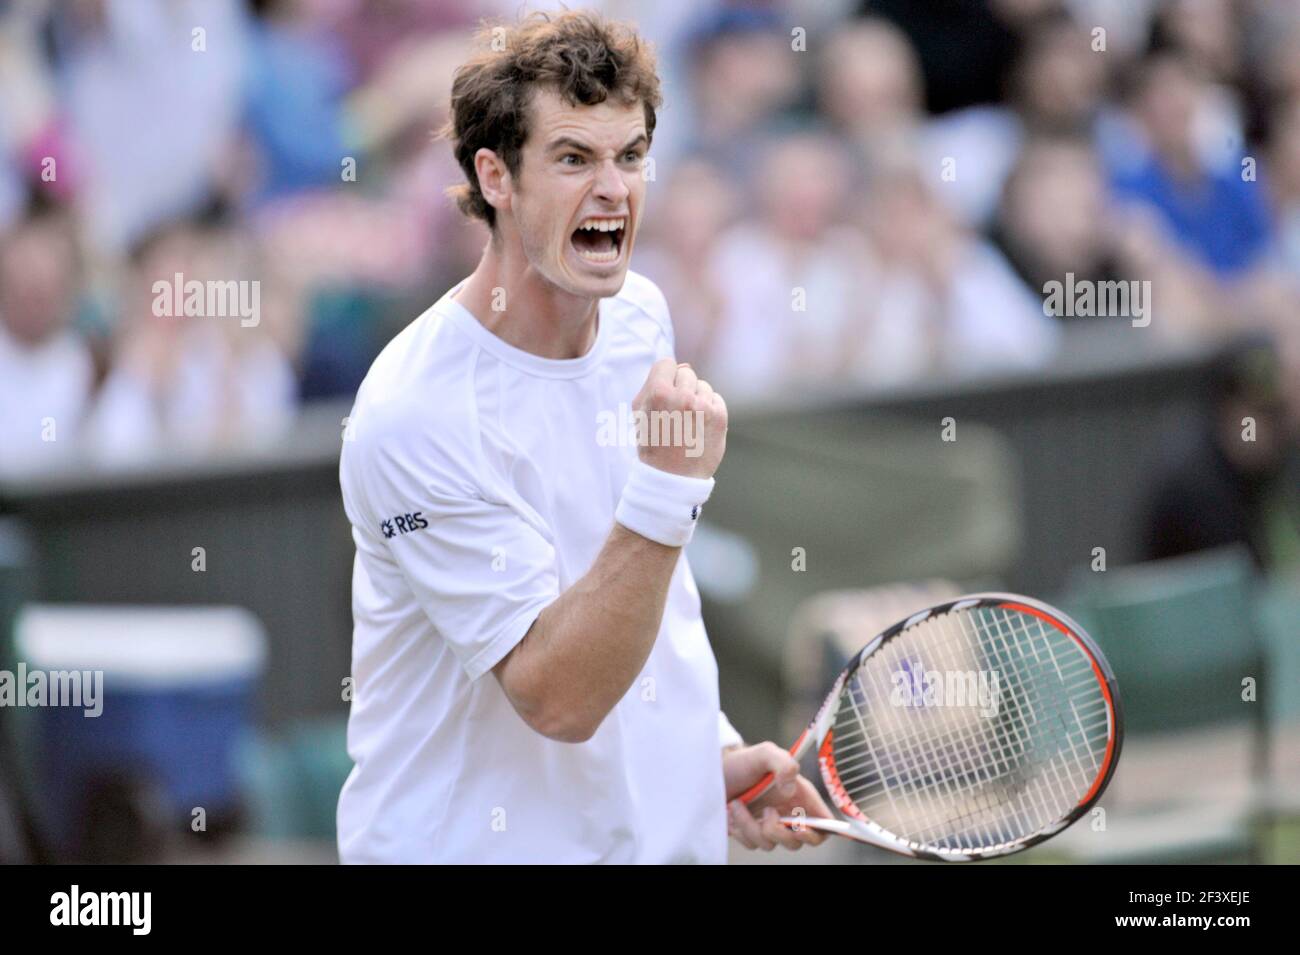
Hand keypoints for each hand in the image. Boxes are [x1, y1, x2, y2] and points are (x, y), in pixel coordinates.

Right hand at [632, 358, 725, 478]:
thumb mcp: (641, 414)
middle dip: (681, 388)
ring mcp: (703, 406)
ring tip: (688, 422)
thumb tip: (681, 364)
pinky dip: (709, 409)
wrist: (672, 478)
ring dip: (696, 399)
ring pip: (702, 385)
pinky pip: (715, 398)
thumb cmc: (653, 444)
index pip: (666, 363)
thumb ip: (654, 384)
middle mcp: (683, 396)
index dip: (664, 378)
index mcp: (658, 393)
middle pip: (686, 372)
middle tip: (675, 413)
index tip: (664, 394)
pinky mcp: (719, 416)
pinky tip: (700, 426)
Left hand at [722, 742, 832, 850]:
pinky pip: (752, 844)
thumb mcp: (765, 753)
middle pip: (798, 841)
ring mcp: (769, 825)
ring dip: (752, 826)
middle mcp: (787, 813)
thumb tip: (789, 790)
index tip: (801, 827)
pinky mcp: (751, 833)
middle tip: (768, 812)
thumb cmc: (744, 761)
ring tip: (737, 804)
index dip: (820, 832)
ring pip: (771, 843)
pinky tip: (731, 812)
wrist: (715, 770)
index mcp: (799, 795)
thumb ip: (784, 764)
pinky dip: (740, 829)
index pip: (823, 822)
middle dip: (781, 832)